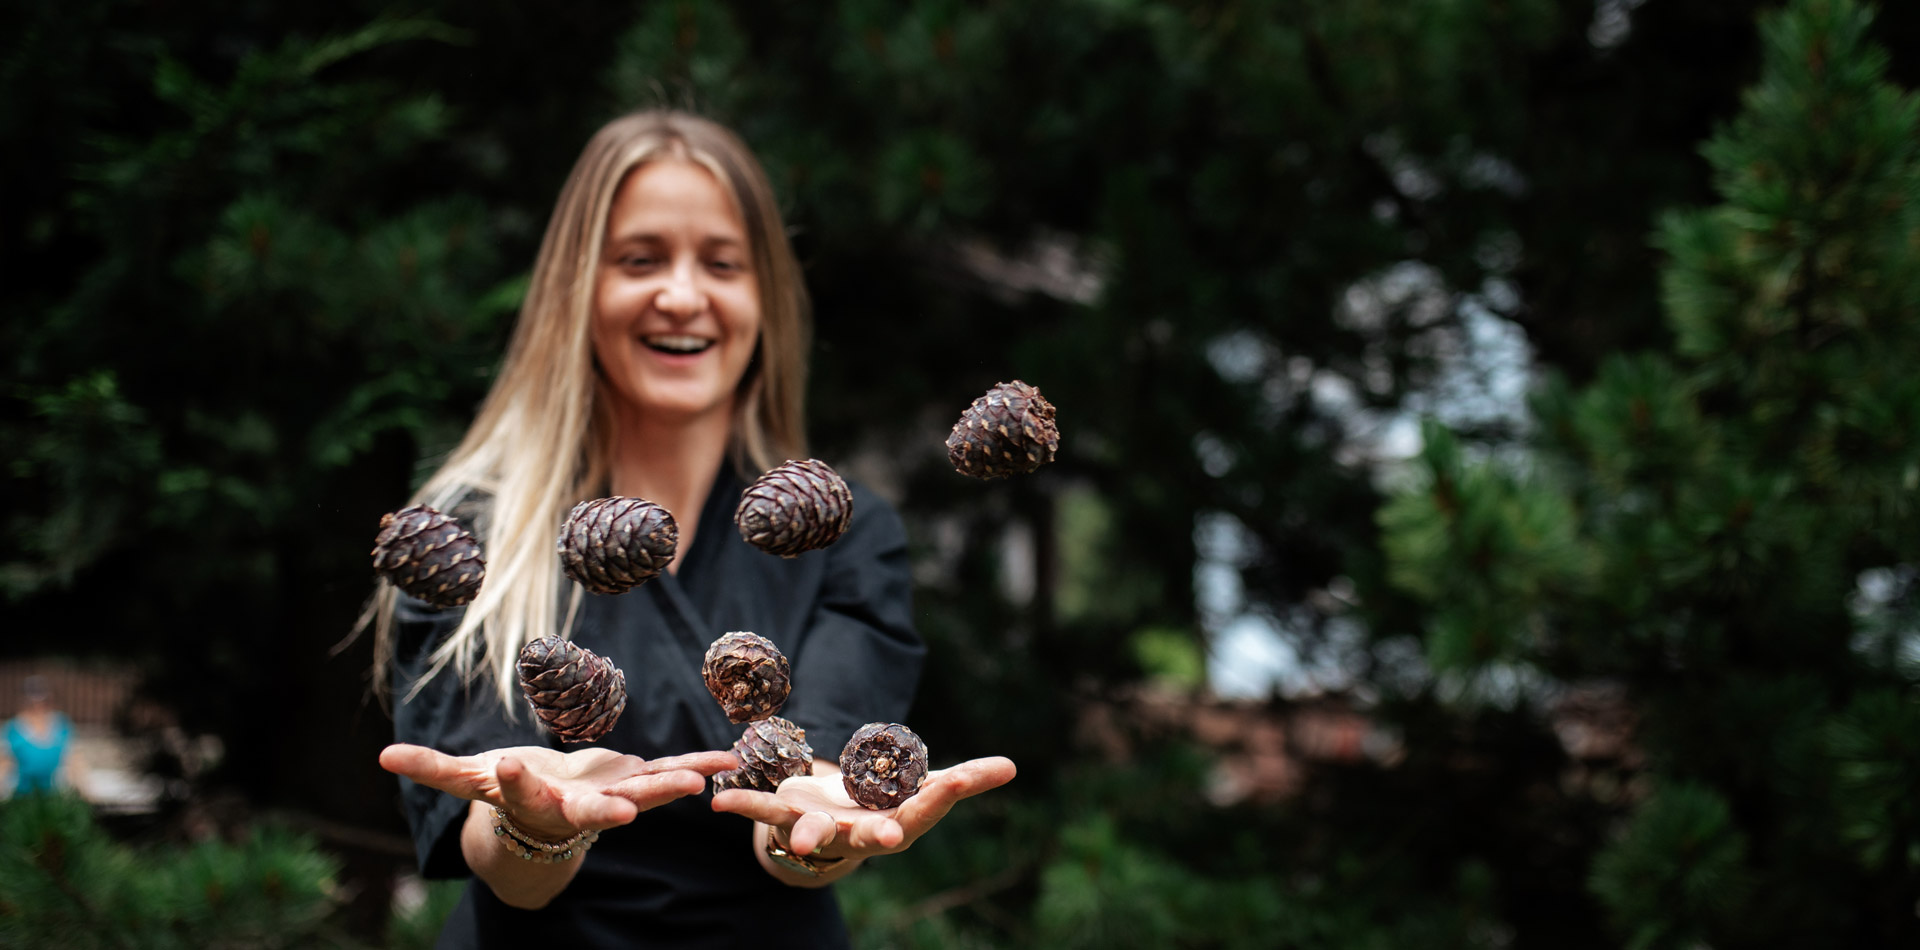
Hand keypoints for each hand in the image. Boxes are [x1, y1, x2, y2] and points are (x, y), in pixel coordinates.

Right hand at [380, 743, 738, 841]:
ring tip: (700, 783)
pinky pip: (669, 774)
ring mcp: (611, 797)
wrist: (544, 813)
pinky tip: (728, 759)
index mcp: (533, 802)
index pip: (520, 793)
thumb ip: (431, 769)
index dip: (514, 781)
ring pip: (642, 795)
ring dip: (671, 788)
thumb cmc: (504, 790)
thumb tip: (381, 757)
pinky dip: (696, 767)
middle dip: (611, 807)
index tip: (509, 766)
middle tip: (629, 812)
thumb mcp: (468, 778)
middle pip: (592, 810)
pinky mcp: (635, 782)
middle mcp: (575, 807)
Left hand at [710, 756, 1015, 860]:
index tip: (957, 780)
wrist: (832, 821)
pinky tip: (721, 801)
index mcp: (898, 824)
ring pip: (814, 835)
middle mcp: (859, 835)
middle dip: (879, 836)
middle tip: (891, 837)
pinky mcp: (783, 816)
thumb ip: (966, 779)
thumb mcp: (927, 786)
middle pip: (871, 838)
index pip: (925, 810)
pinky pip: (761, 814)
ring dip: (806, 836)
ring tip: (799, 842)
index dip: (941, 796)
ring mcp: (819, 830)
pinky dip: (742, 806)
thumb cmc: (887, 802)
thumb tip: (1013, 767)